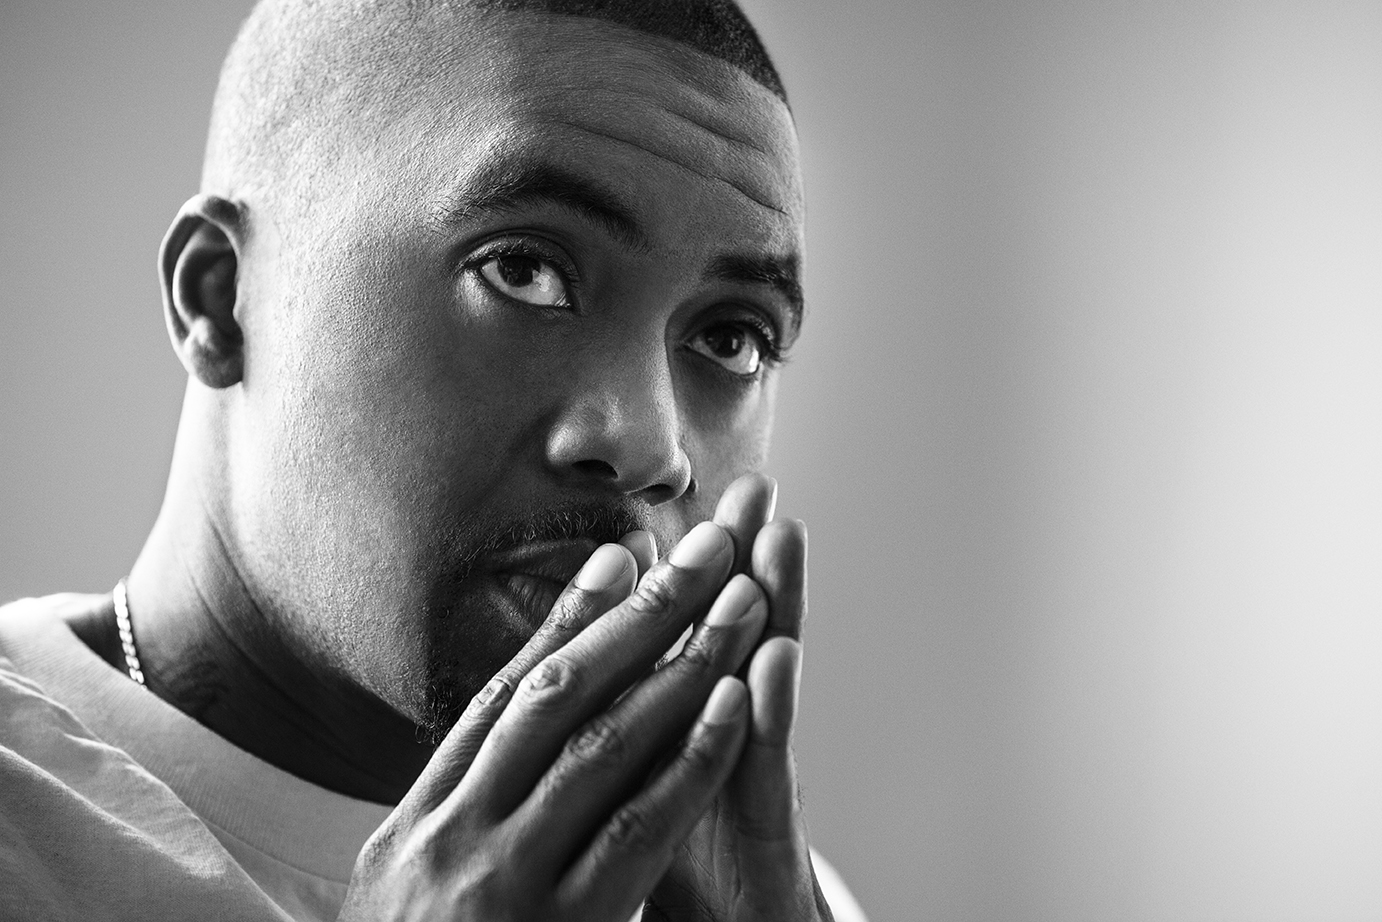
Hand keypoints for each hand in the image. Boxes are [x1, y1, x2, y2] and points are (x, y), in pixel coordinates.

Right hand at [339, 521, 770, 920]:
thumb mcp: (409, 893)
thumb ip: (458, 815)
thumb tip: (517, 732)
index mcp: (417, 823)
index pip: (503, 700)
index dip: (564, 624)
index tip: (619, 561)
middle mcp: (455, 836)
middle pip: (560, 697)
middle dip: (641, 615)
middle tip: (703, 546)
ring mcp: (506, 881)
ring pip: (604, 745)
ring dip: (682, 664)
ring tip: (739, 600)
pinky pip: (639, 827)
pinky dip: (689, 756)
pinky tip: (734, 702)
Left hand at [647, 476, 832, 921]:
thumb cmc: (672, 891)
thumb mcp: (625, 814)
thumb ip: (613, 753)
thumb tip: (568, 698)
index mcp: (676, 745)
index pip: (680, 652)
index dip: (680, 587)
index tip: (677, 515)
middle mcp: (722, 760)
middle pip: (731, 646)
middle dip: (737, 565)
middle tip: (751, 489)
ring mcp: (748, 802)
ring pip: (761, 690)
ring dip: (774, 607)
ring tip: (779, 535)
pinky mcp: (768, 848)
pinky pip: (765, 777)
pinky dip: (769, 715)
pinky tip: (771, 660)